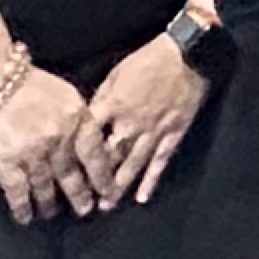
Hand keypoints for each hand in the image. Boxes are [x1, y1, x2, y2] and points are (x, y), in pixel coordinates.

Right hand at [0, 65, 91, 223]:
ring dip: (50, 202)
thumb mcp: (66, 95)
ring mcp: (32, 153)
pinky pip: (18, 191)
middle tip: (86, 209)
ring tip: (53, 212)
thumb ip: (79, 119)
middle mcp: (58, 139)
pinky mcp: (6, 163)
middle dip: (80, 195)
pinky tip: (25, 216)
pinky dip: (22, 206)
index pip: (95, 154)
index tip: (108, 191)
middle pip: (72, 174)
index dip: (103, 176)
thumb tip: (89, 142)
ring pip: (45, 185)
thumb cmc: (28, 84)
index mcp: (76, 119)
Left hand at [67, 34, 209, 207]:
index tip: (70, 172)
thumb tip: (89, 121)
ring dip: (119, 186)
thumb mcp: (116, 73)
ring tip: (108, 205)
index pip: (87, 138)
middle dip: (96, 180)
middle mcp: (130, 122)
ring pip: (132, 164)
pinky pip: (160, 160)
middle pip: (108, 157)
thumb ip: (102, 100)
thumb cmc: (149, 58)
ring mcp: (153, 130)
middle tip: (85, 200)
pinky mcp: (173, 133)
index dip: (77, 157)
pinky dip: (151, 179)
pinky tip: (142, 197)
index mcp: (112, 104)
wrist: (188, 53)